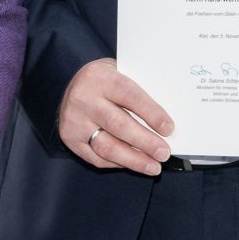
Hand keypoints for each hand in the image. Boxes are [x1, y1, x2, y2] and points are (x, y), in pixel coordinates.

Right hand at [58, 58, 172, 175]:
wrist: (72, 87)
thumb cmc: (104, 81)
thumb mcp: (120, 73)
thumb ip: (140, 90)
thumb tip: (166, 120)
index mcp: (100, 78)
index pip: (130, 96)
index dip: (151, 114)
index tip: (169, 129)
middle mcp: (84, 99)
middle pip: (119, 125)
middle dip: (145, 143)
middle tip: (164, 153)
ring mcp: (74, 121)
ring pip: (107, 147)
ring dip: (134, 160)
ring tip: (153, 166)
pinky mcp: (70, 138)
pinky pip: (97, 158)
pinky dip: (119, 163)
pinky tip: (133, 164)